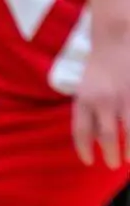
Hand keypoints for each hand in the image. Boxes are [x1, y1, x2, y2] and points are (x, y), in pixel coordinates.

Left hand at [72, 41, 129, 168]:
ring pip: (129, 132)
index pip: (81, 131)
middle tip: (112, 165)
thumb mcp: (85, 88)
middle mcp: (103, 101)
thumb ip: (87, 111)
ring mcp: (124, 98)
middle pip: (106, 136)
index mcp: (84, 99)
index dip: (84, 149)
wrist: (115, 39)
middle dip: (110, 154)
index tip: (89, 162)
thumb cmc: (99, 67)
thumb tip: (92, 138)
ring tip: (129, 159)